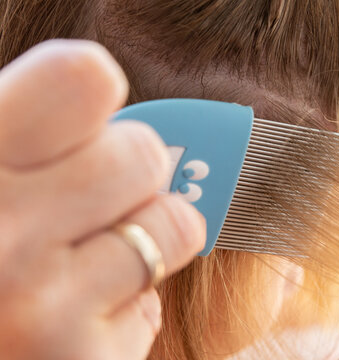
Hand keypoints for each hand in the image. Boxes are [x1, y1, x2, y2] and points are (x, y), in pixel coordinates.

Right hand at [0, 40, 204, 359]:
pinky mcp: (81, 359)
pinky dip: (130, 301)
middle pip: (143, 151)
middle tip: (87, 203)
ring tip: (83, 263)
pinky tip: (79, 316)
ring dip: (143, 239)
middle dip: (128, 175)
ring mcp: (37, 301)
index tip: (89, 117)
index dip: (94, 92)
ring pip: (174, 221)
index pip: (81, 78)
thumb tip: (103, 89)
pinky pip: (155, 296)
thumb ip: (29, 138)